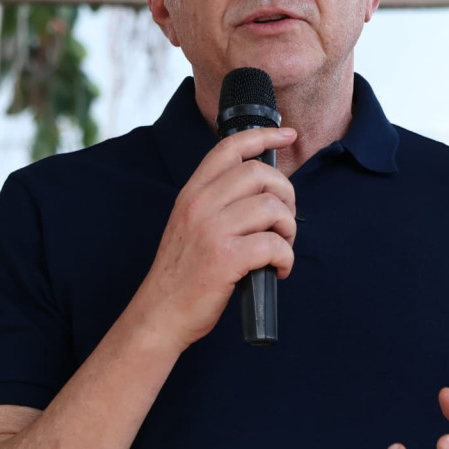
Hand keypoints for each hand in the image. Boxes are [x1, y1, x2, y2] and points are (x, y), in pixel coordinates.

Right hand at [135, 126, 297, 350]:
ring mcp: (211, 230)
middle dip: (286, 194)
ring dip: (288, 229)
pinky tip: (279, 269)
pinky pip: (274, 245)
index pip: (230, 147)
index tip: (288, 135)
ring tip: (282, 248)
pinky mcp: (225, 258)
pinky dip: (286, 258)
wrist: (160, 314)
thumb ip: (217, 201)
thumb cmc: (182, 273)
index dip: (264, 135)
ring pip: (272, 207)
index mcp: (192, 193)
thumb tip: (264, 189)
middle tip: (285, 221)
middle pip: (260, 174)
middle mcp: (200, 205)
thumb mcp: (190, 224)